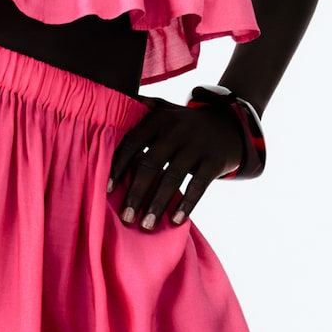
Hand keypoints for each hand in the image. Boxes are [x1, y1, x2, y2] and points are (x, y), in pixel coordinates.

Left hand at [108, 97, 243, 230]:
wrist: (229, 124)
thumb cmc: (184, 124)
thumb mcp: (163, 109)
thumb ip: (138, 109)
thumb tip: (102, 106)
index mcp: (158, 119)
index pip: (131, 144)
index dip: (118, 168)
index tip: (106, 191)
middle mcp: (176, 130)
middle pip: (150, 164)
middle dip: (136, 193)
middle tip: (125, 217)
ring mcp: (197, 146)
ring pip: (173, 178)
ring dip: (157, 204)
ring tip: (145, 225)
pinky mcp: (215, 161)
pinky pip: (198, 186)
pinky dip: (186, 204)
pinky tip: (175, 221)